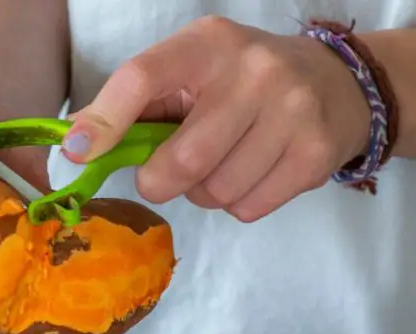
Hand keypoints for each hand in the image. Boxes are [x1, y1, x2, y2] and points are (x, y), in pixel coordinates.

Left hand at [63, 15, 371, 221]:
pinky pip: (249, 208)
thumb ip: (145, 103)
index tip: (79, 152)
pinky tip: (252, 177)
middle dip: (162, 181)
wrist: (338, 85)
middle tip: (165, 178)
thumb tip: (77, 144)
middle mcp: (255, 72)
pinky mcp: (313, 155)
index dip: (106, 119)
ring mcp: (291, 113)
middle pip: (185, 158)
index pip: (144, 77)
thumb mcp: (199, 71)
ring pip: (217, 191)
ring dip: (205, 195)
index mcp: (210, 43)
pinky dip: (238, 205)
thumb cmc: (248, 82)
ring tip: (220, 170)